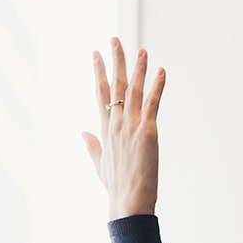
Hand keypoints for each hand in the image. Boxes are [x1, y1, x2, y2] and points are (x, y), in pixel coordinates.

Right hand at [82, 37, 165, 219]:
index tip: (96, 54)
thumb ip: (91, 145)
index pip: (99, 93)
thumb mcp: (99, 164)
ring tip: (141, 50)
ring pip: (133, 90)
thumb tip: (81, 132)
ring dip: (138, 68)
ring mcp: (130, 127)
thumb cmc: (115, 187)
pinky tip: (162, 70)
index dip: (98, 72)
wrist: (128, 201)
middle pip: (114, 85)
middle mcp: (115, 124)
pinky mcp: (148, 132)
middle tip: (115, 40)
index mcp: (104, 130)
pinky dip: (158, 86)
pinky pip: (153, 103)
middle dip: (115, 61)